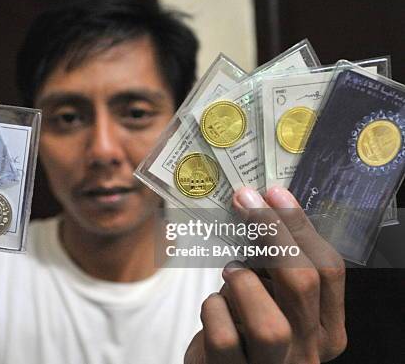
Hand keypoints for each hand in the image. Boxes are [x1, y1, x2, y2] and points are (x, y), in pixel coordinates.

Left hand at [185, 186, 346, 363]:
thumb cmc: (247, 331)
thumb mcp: (275, 302)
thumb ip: (278, 270)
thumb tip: (261, 209)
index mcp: (328, 329)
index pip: (329, 271)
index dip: (299, 226)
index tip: (274, 194)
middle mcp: (308, 352)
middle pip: (303, 286)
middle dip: (273, 234)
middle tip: (246, 203)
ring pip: (268, 324)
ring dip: (245, 284)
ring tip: (232, 271)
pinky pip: (223, 336)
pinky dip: (214, 309)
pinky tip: (214, 305)